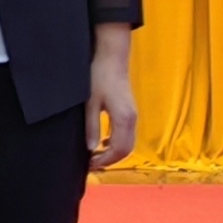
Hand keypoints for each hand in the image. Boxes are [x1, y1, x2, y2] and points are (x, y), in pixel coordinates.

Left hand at [87, 42, 139, 170]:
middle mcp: (132, 119)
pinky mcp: (130, 111)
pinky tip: (103, 142)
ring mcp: (132, 115)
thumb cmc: (100, 76)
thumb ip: (92, 127)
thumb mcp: (91, 103)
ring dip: (114, 153)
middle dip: (110, 160)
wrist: (112, 57)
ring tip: (96, 156)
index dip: (104, 161)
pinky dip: (117, 143)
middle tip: (92, 165)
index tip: (90, 166)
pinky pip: (127, 134)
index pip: (118, 150)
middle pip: (126, 150)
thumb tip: (91, 148)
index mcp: (123, 119)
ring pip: (128, 143)